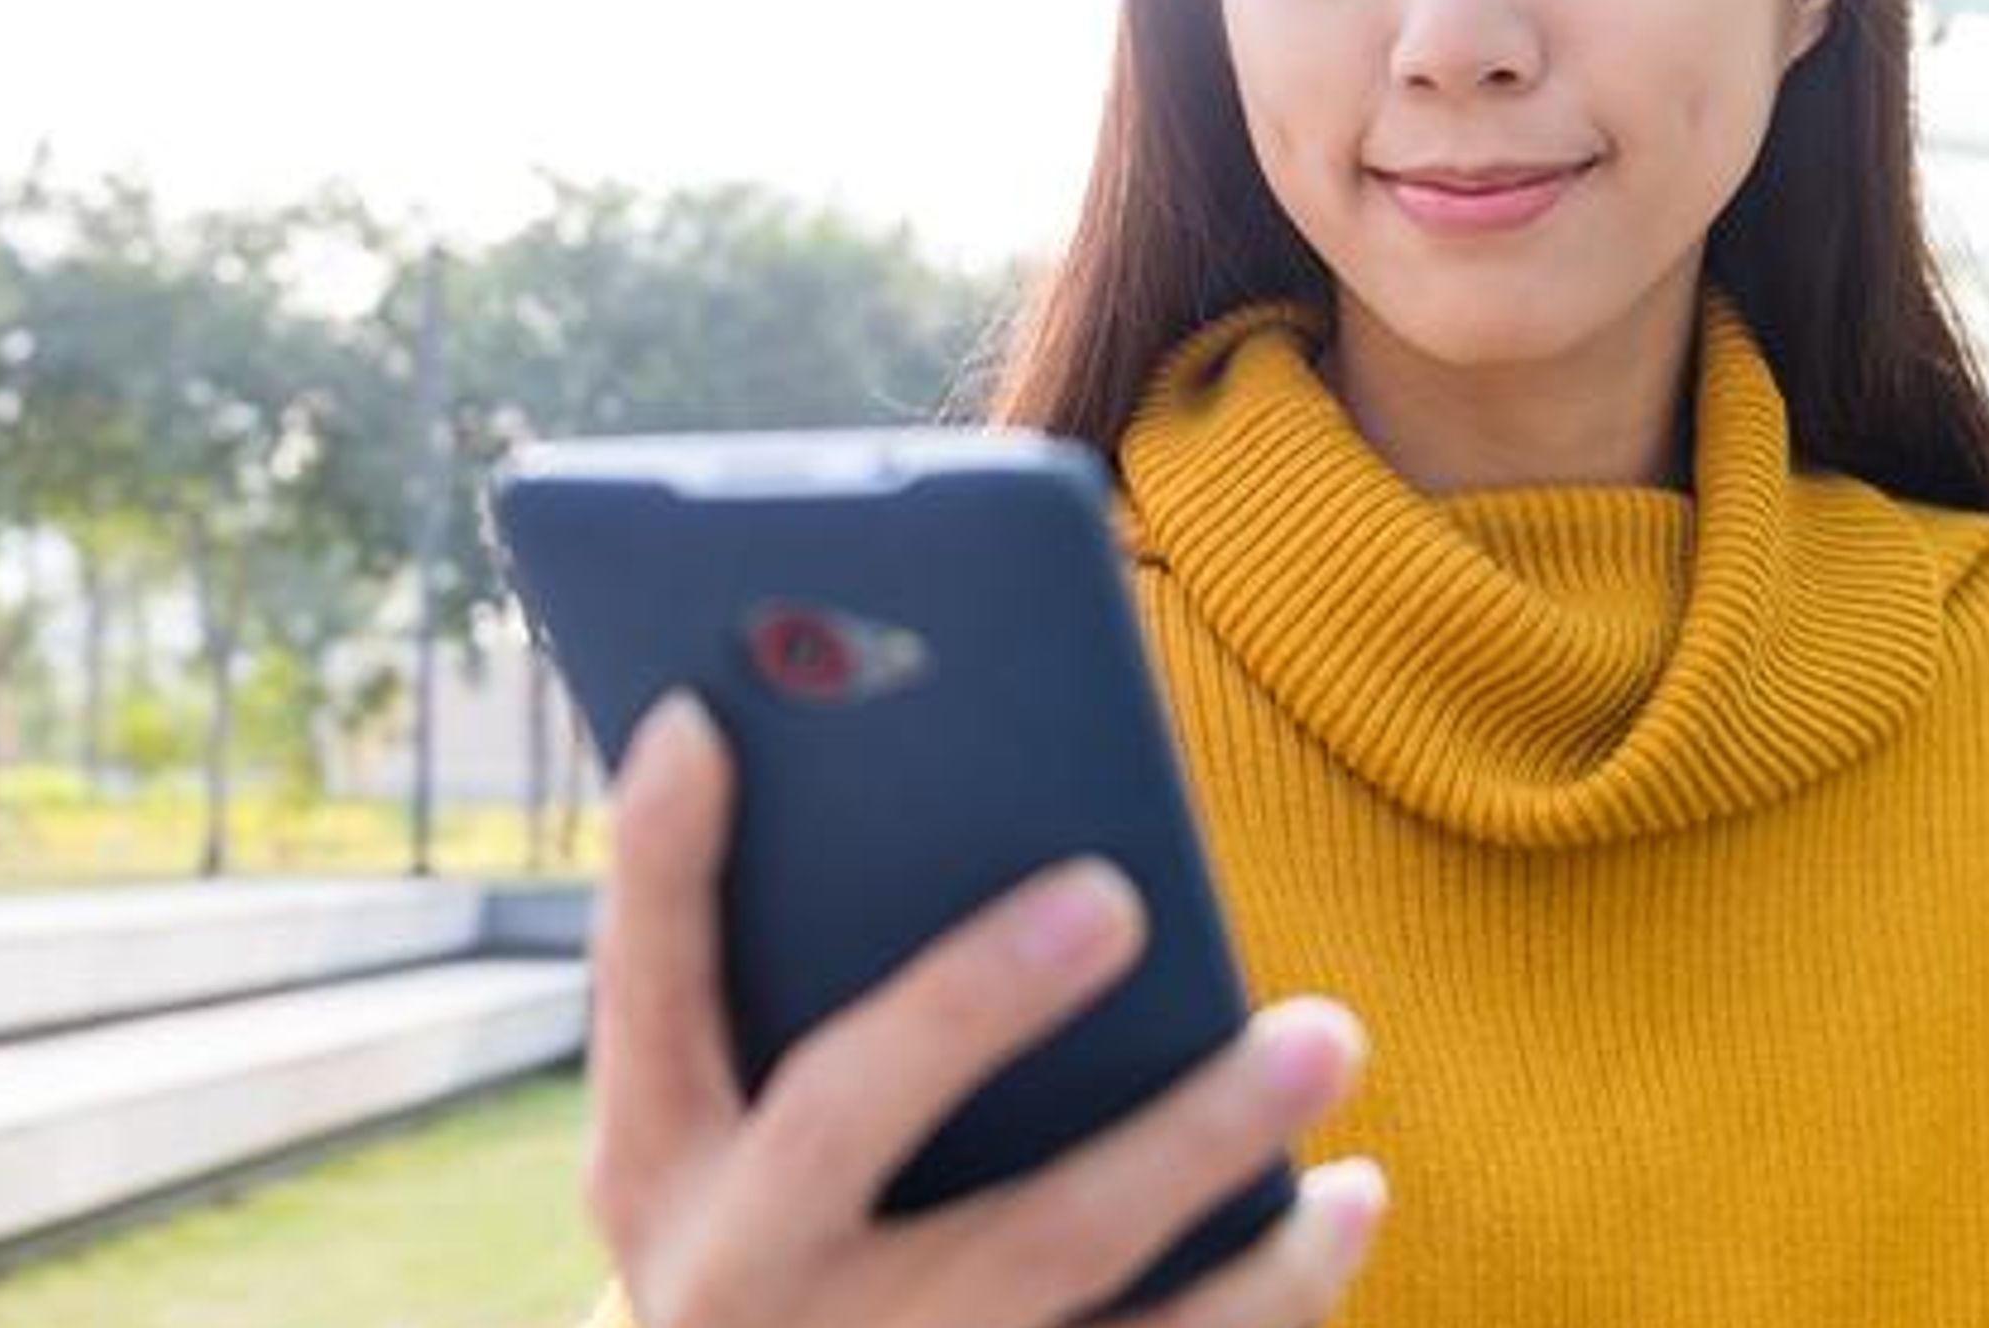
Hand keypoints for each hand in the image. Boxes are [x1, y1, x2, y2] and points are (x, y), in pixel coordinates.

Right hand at [580, 690, 1384, 1327]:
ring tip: (1323, 1032)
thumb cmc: (776, 1235)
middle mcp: (738, 1274)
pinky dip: (1269, 1284)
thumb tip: (842, 764)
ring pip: (1050, 1254)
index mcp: (657, 1168)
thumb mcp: (718, 1141)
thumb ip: (766, 985)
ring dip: (1199, 1139)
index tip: (700, 717)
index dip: (656, 858)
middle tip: (1110, 893)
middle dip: (970, 999)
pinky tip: (1345, 1196)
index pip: (644, 990)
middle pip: (846, 1119)